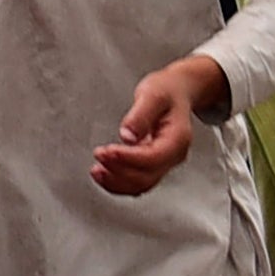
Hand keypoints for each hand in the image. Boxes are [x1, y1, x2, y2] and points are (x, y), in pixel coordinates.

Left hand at [99, 57, 224, 196]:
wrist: (177, 91)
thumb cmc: (167, 90)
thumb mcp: (153, 94)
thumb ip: (140, 115)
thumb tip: (126, 135)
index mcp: (177, 138)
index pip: (153, 157)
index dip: (127, 158)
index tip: (106, 151)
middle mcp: (174, 155)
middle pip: (146, 176)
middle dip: (119, 171)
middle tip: (99, 155)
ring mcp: (165, 162)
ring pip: (142, 184)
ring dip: (117, 182)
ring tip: (97, 170)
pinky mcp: (154, 164)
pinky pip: (138, 181)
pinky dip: (120, 182)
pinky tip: (105, 174)